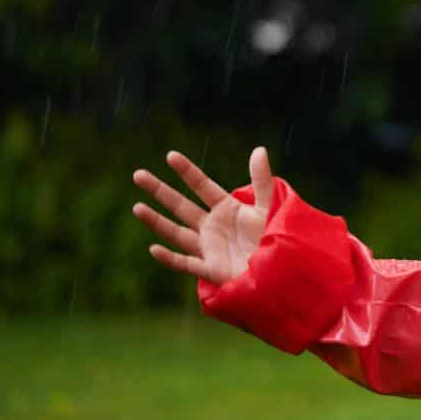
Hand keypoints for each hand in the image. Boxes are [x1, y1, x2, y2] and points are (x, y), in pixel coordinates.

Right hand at [132, 146, 274, 284]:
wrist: (284, 270)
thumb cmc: (279, 237)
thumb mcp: (269, 206)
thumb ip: (262, 180)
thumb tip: (259, 149)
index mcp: (227, 209)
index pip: (202, 186)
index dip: (187, 171)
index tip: (170, 155)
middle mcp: (213, 227)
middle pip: (181, 206)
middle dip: (160, 191)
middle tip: (138, 175)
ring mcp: (210, 248)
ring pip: (176, 233)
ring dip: (156, 221)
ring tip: (136, 207)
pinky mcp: (211, 269)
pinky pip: (186, 264)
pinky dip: (170, 259)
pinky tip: (154, 249)